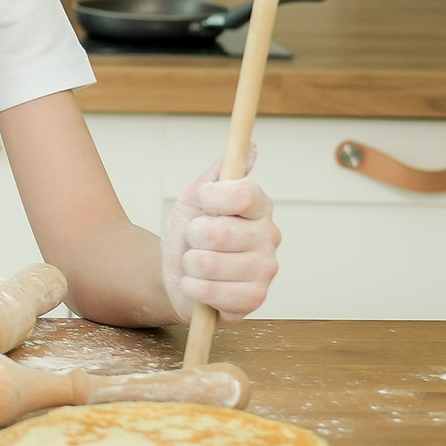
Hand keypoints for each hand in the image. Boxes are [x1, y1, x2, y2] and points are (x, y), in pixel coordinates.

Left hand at [160, 153, 279, 322]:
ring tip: (197, 264)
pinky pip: (212, 292)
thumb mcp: (196, 197)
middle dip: (193, 237)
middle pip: (219, 232)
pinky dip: (194, 288)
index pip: (244, 193)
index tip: (203, 202)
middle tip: (196, 241)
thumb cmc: (189, 235)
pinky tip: (199, 285)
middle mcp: (270, 237)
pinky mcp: (254, 300)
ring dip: (190, 264)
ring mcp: (266, 270)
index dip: (213, 198)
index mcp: (260, 207)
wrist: (175, 274)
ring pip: (209, 264)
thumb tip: (250, 146)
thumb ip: (219, 173)